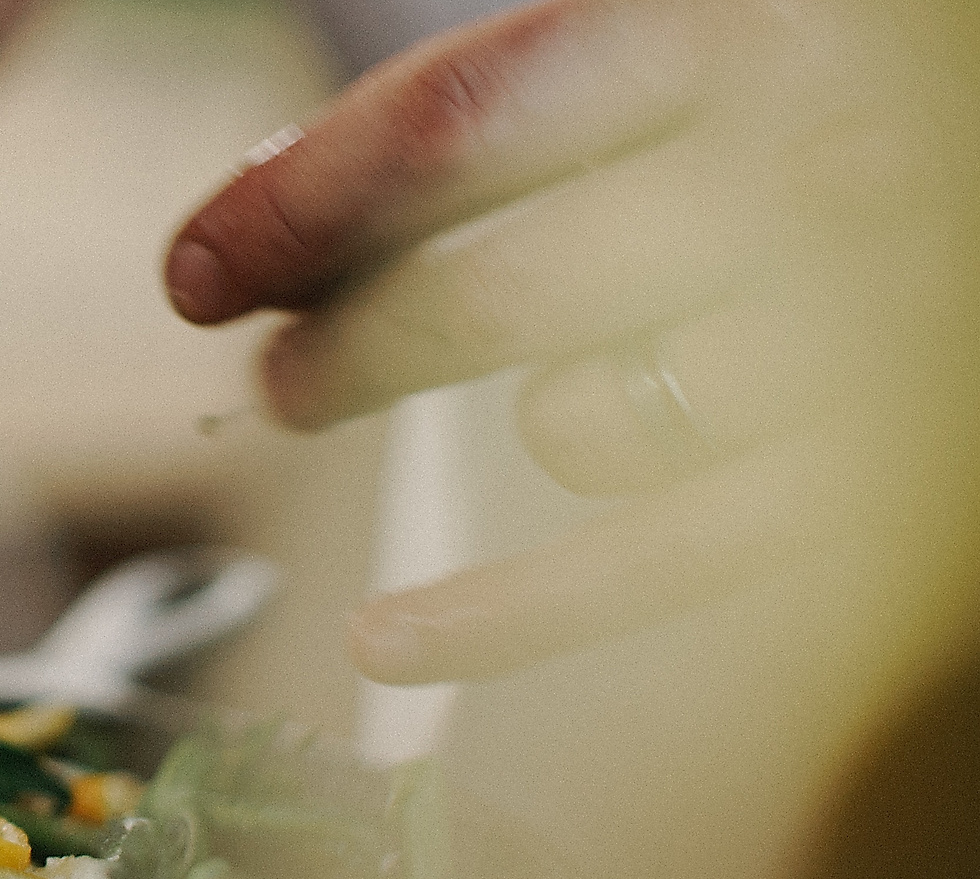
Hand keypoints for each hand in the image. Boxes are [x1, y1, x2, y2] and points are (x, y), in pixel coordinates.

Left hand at [166, 0, 979, 682]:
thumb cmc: (845, 117)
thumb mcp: (706, 47)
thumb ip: (523, 107)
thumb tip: (266, 201)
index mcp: (736, 34)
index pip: (451, 126)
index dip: (294, 205)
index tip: (196, 270)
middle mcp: (798, 178)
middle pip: (484, 291)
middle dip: (347, 350)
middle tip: (278, 385)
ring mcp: (849, 342)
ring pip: (578, 425)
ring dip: (525, 427)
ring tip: (546, 408)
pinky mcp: (870, 491)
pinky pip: (648, 570)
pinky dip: (504, 615)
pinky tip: (390, 631)